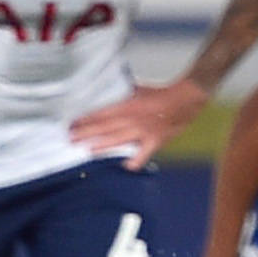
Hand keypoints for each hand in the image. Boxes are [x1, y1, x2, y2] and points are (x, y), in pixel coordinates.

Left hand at [69, 80, 207, 169]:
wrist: (186, 99)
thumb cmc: (162, 94)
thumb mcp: (138, 90)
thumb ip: (123, 95)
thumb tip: (107, 95)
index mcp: (127, 105)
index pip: (101, 113)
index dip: (86, 119)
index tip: (72, 124)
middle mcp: (132, 119)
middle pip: (104, 127)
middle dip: (86, 133)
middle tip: (71, 138)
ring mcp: (143, 132)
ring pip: (117, 140)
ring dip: (101, 146)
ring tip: (87, 150)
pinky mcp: (155, 142)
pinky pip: (141, 155)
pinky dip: (132, 162)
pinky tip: (124, 166)